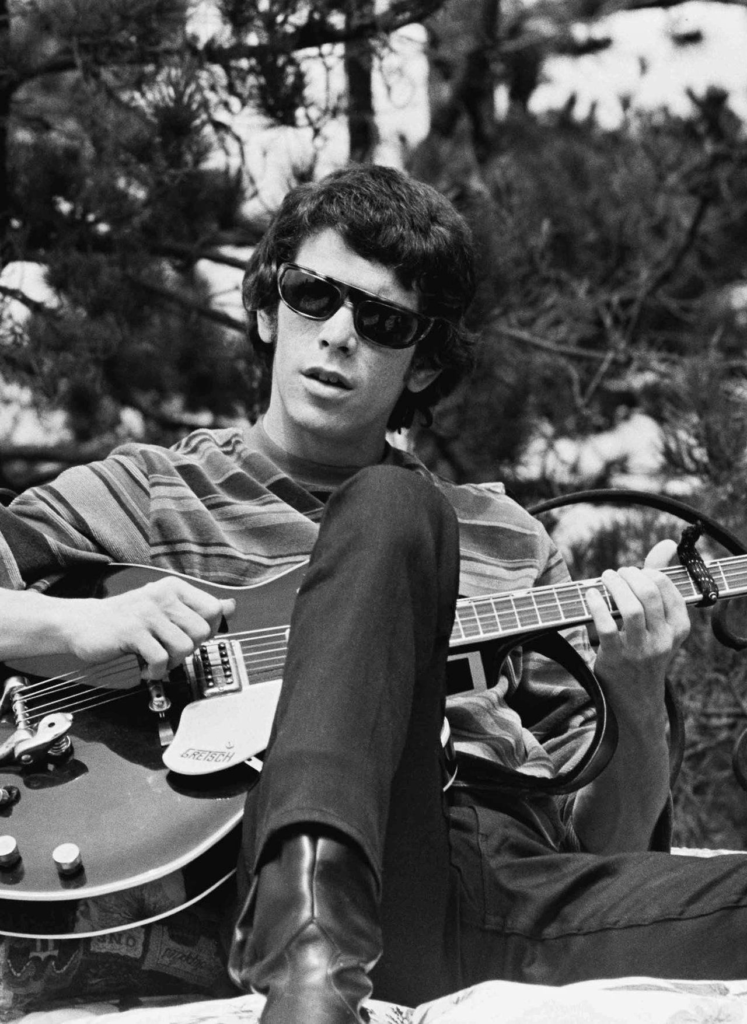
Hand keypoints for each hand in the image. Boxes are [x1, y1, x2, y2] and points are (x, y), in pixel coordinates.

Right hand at [59, 577, 235, 679]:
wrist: (83, 623)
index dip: (209, 630)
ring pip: (184, 646)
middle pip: (202, 631)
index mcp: (174, 587)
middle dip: (190, 649)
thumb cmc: (127, 619)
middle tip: (171, 652)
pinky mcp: (132, 632)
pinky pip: (161, 659)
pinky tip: (146, 668)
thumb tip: (230, 606)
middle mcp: (162, 596)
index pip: (214, 609)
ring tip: (157, 660)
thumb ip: (196, 608)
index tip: (190, 637)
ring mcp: (147, 613)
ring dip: (172, 662)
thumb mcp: (164, 607)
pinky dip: (156, 671)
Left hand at [585, 539, 690, 707]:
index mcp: (679, 628)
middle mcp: (664, 639)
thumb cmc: (647, 649)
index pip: (668, 588)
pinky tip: (591, 594)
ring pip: (631, 608)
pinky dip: (597, 604)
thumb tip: (668, 543)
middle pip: (648, 594)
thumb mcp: (661, 622)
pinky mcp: (617, 657)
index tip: (635, 572)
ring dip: (614, 586)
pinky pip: (607, 625)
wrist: (637, 697)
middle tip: (617, 573)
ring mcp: (641, 650)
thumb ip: (661, 583)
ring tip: (605, 578)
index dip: (648, 573)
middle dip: (629, 575)